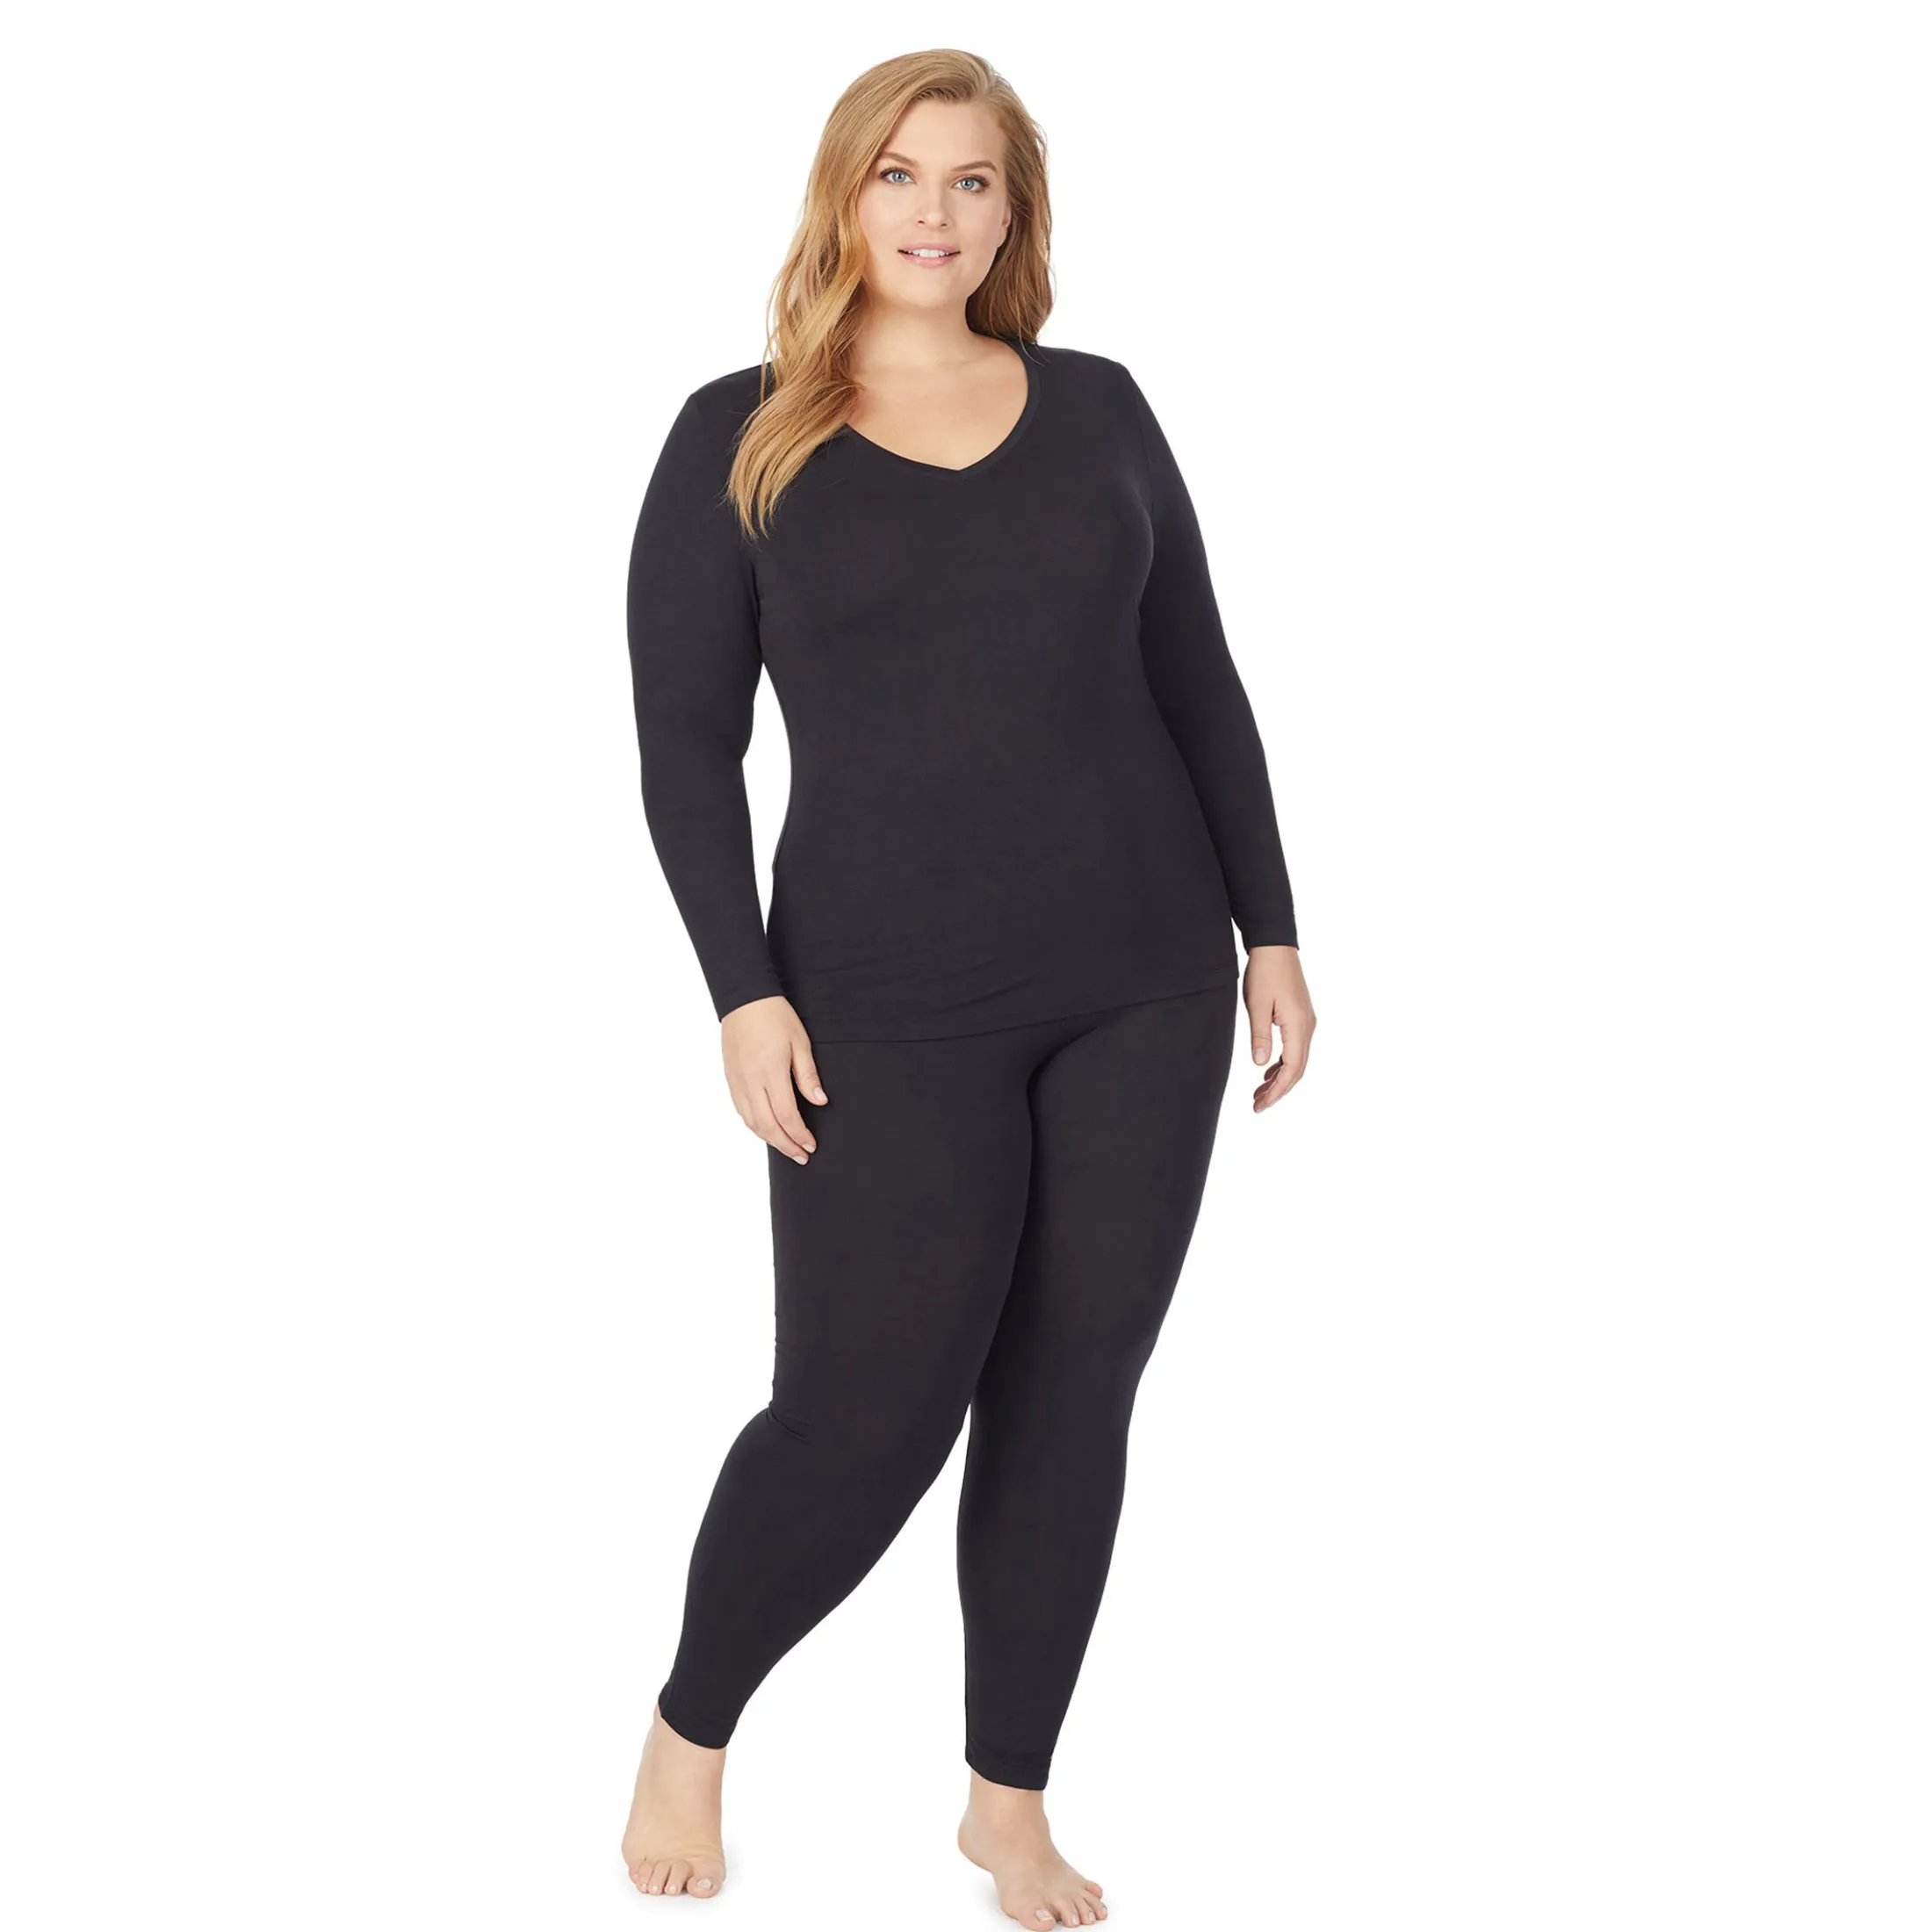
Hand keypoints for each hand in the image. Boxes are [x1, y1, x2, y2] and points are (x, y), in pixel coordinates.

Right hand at [719, 996, 828, 1162]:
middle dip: (785, 1145)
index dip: (799, 1134)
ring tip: (786, 1147)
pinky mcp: (731, 1078)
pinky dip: (755, 1125)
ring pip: (751, 1122)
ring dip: (769, 1139)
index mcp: (770, 1072)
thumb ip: (808, 1075)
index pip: (786, 1116)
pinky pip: (741, 1111)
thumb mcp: (800, 1042)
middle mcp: (751, 1081)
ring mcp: (738, 1082)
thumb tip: (819, 1101)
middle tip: (801, 1156)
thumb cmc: (775, 1016)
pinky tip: (767, 1129)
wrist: (744, 999)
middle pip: (767, 1126)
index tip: (811, 1145)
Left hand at [1243, 945, 1313, 1112]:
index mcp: (1298, 1026)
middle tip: (1258, 1106)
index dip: (1277, 1091)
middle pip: (1297, 1069)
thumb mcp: (1256, 1005)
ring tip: (1259, 1093)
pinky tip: (1268, 1071)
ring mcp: (1306, 1022)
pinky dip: (1283, 1064)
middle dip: (1278, 1090)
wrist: (1275, 946)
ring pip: (1297, 1060)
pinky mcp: (1301, 1017)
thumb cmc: (1264, 972)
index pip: (1291, 1069)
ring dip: (1280, 1078)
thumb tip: (1261, 1065)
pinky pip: (1296, 1048)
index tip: (1260, 1105)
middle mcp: (1308, 1027)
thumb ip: (1260, 1035)